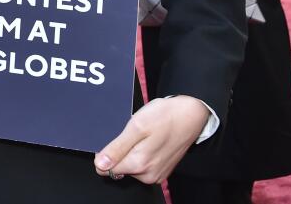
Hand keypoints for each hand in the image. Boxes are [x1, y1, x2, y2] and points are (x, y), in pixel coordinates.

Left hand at [94, 96, 208, 184]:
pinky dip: (141, 153)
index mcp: (139, 165)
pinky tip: (149, 140)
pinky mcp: (161, 170)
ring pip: (130, 167)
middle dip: (120, 151)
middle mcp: (148, 175)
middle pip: (119, 168)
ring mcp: (156, 174)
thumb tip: (100, 164)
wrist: (190, 115)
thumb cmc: (165, 117)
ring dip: (131, 152)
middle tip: (132, 134)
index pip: (106, 169)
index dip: (105, 153)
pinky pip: (142, 165)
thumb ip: (117, 148)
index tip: (115, 140)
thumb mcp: (136, 127)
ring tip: (143, 136)